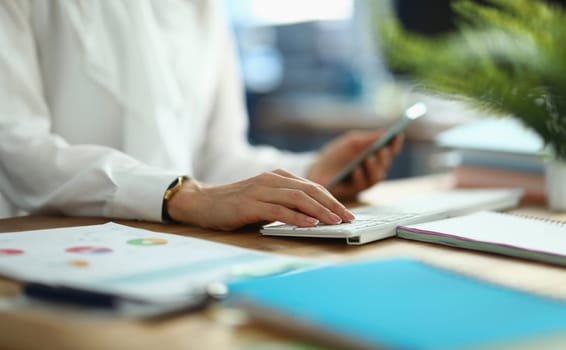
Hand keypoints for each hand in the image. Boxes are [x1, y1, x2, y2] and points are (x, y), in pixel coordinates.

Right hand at [166, 169, 354, 229]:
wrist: (204, 202)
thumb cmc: (237, 204)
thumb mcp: (267, 200)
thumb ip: (287, 204)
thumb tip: (315, 217)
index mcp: (279, 176)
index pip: (313, 187)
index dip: (332, 200)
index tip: (347, 213)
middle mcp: (272, 179)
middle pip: (310, 190)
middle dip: (332, 205)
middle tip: (348, 219)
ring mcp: (261, 190)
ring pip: (298, 198)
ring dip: (319, 211)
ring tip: (334, 222)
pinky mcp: (250, 203)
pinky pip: (279, 209)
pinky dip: (296, 217)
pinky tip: (309, 224)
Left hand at [307, 130, 403, 199]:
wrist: (316, 170)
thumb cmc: (335, 155)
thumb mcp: (350, 142)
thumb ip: (367, 139)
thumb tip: (386, 132)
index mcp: (375, 156)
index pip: (390, 151)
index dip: (395, 144)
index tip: (397, 135)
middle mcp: (373, 171)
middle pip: (385, 164)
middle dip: (384, 157)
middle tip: (382, 149)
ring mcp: (365, 182)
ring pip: (376, 177)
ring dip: (374, 167)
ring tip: (369, 158)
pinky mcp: (354, 191)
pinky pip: (360, 185)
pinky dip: (359, 177)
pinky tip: (356, 169)